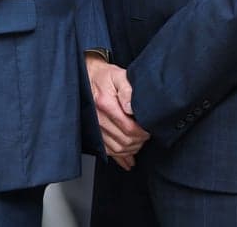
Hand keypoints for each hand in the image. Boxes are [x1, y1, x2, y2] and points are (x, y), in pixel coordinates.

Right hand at [84, 54, 147, 168]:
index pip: (128, 128)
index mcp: (105, 104)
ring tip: (139, 143)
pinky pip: (107, 151)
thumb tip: (132, 107)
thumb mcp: (119, 76)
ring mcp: (94, 128)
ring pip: (116, 149)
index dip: (142, 133)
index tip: (149, 130)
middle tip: (146, 136)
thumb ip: (128, 90)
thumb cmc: (104, 77)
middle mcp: (97, 118)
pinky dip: (119, 158)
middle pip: (123, 141)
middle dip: (139, 142)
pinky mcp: (93, 133)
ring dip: (131, 150)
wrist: (87, 78)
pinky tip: (128, 160)